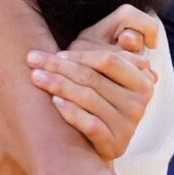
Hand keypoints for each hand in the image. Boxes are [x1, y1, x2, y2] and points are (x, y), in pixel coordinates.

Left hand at [27, 5, 158, 159]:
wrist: (94, 143)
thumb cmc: (96, 99)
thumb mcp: (104, 73)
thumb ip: (109, 52)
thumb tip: (124, 29)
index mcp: (141, 81)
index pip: (108, 60)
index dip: (79, 55)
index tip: (55, 53)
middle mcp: (139, 103)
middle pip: (93, 78)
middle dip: (59, 67)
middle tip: (32, 60)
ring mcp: (128, 126)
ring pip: (89, 98)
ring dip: (58, 85)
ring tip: (36, 77)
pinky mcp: (115, 145)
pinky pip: (91, 125)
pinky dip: (72, 112)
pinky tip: (55, 102)